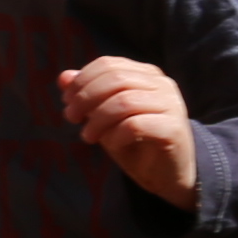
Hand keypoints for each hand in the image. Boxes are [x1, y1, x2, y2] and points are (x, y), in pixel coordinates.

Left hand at [61, 55, 199, 206]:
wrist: (167, 173)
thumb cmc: (134, 141)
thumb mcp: (104, 116)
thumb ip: (87, 95)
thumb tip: (64, 77)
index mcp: (146, 75)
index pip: (108, 64)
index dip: (82, 80)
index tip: (67, 101)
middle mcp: (162, 84)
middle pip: (115, 79)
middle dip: (85, 98)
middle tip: (72, 118)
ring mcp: (171, 105)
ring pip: (124, 101)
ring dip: (97, 119)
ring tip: (88, 136)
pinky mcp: (173, 128)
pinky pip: (135, 125)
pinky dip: (115, 135)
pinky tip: (112, 144)